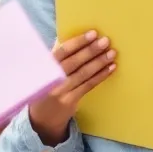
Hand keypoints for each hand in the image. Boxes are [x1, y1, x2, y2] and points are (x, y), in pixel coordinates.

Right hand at [28, 30, 115, 144]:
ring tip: (112, 53)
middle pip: (74, 62)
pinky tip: (111, 68)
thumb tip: (68, 33)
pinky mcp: (70, 101)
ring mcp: (61, 91)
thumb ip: (56, 54)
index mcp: (45, 66)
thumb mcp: (45, 70)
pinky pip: (88, 85)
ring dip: (99, 62)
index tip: (93, 33)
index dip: (78, 42)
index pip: (62, 51)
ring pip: (83, 74)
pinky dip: (100, 76)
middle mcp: (51, 78)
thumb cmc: (45, 86)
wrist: (41, 118)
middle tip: (106, 41)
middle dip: (91, 50)